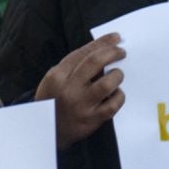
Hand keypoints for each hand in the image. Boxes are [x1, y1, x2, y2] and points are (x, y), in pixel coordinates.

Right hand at [36, 35, 124, 149]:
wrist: (47, 130)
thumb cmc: (55, 100)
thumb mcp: (55, 79)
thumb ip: (75, 67)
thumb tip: (102, 51)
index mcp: (58, 75)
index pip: (84, 52)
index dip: (102, 42)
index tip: (116, 38)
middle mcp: (69, 89)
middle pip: (95, 62)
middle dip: (112, 53)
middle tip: (121, 52)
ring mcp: (81, 105)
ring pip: (107, 84)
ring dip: (117, 76)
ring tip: (117, 75)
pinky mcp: (91, 120)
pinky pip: (113, 105)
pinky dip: (119, 96)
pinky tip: (117, 94)